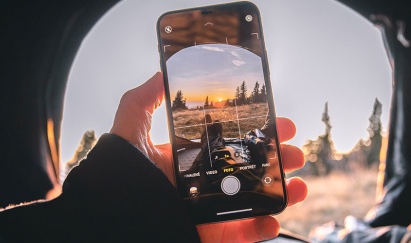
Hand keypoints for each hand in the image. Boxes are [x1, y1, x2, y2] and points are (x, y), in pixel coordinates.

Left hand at [111, 72, 306, 241]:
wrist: (112, 215)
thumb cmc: (118, 174)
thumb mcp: (129, 130)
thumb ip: (143, 101)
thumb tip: (161, 74)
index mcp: (190, 159)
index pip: (231, 143)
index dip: (256, 133)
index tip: (279, 123)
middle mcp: (204, 184)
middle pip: (248, 170)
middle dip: (275, 160)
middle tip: (293, 152)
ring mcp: (210, 210)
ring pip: (252, 201)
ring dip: (278, 193)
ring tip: (297, 185)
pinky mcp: (211, 234)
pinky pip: (240, 234)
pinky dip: (261, 228)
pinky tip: (274, 217)